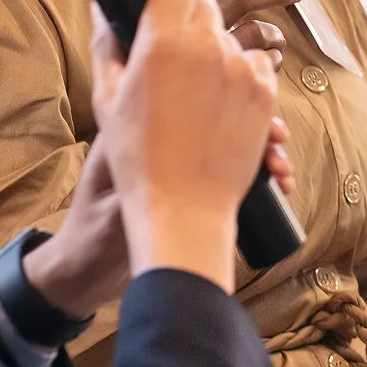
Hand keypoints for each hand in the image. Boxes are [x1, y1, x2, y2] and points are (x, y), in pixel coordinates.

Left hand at [27, 118, 292, 318]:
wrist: (85, 272)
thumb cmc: (88, 238)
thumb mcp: (110, 212)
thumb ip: (137, 190)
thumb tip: (179, 158)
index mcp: (135, 131)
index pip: (187, 94)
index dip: (224, 95)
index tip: (255, 115)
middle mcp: (163, 138)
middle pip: (217, 110)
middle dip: (256, 122)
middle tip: (278, 144)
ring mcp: (179, 161)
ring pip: (231, 136)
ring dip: (262, 146)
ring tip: (281, 171)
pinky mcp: (192, 183)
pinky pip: (232, 164)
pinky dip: (259, 168)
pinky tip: (279, 184)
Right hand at [91, 0, 278, 287]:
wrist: (182, 208)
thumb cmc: (136, 157)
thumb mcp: (107, 98)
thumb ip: (109, 43)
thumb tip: (106, 6)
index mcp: (162, 40)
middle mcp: (206, 45)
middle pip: (206, 2)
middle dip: (190, 19)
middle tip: (174, 52)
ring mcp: (241, 68)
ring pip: (231, 36)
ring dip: (215, 52)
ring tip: (194, 94)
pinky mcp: (265, 92)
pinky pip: (255, 64)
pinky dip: (239, 76)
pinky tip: (217, 106)